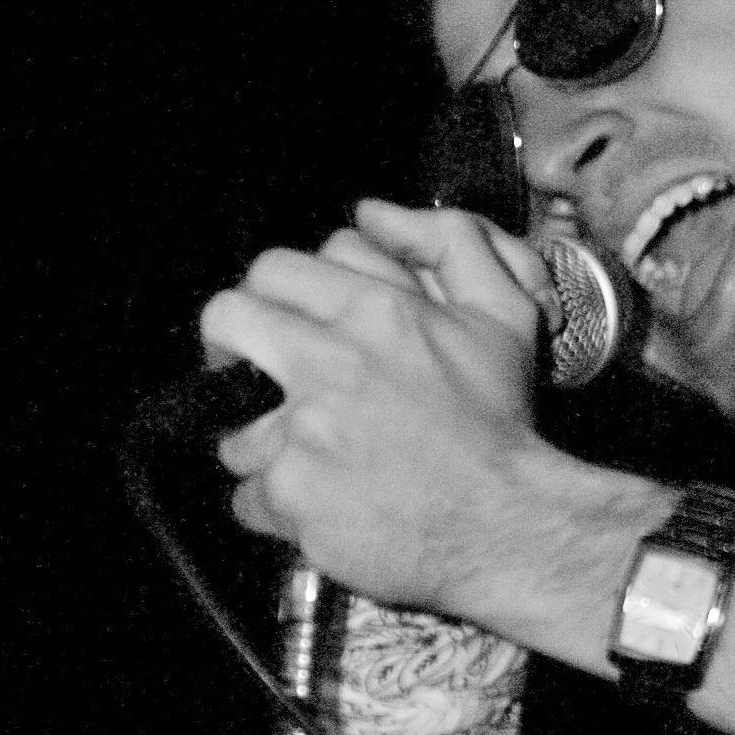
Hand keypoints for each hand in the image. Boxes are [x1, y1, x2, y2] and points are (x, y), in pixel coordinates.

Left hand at [200, 201, 560, 607]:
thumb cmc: (501, 424)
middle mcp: (329, 363)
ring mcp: (302, 433)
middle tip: (253, 374)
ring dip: (264, 443)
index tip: (278, 322)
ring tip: (310, 460)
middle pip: (226, 321)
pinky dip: (278, 507)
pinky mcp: (292, 497)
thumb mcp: (503, 314)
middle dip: (230, 347)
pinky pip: (248, 498)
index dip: (272, 293)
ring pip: (232, 425)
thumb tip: (376, 212)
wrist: (508, 523)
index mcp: (373, 311)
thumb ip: (452, 242)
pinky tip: (320, 505)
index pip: (274, 269)